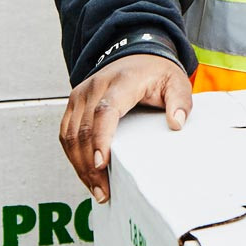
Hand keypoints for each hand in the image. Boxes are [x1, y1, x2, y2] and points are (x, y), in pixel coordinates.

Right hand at [60, 52, 192, 200]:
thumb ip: (180, 101)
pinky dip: (73, 157)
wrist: (137, 54)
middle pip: (83, 129)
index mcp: (121, 82)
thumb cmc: (155, 73)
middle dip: (89, 164)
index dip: (100, 138)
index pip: (105, 111)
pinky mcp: (74, 105)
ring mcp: (80, 95)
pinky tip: (86, 175)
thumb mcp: (176, 82)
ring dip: (79, 165)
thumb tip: (176, 123)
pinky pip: (66, 134)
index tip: (101, 163)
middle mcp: (95, 87)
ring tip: (95, 190)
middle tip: (102, 191)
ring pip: (70, 135)